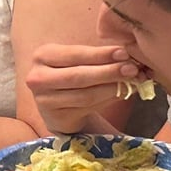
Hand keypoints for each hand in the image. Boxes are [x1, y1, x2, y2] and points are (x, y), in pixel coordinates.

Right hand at [25, 43, 144, 133]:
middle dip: (109, 72)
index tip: (124, 53)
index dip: (100, 55)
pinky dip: (109, 100)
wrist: (55, 103)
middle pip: (79, 76)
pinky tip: (122, 93)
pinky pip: (88, 108)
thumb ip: (96, 57)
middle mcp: (38, 78)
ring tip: (132, 82)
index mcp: (42, 56)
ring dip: (113, 88)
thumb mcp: (75, 60)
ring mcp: (44, 100)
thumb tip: (128, 58)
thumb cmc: (70, 73)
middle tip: (132, 70)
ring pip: (85, 95)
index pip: (75, 54)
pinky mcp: (56, 117)